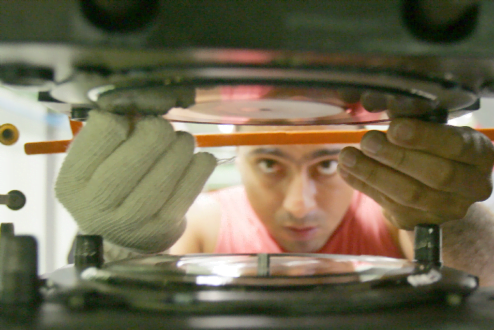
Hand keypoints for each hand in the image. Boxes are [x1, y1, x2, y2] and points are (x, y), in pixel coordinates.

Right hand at [55, 111, 215, 252]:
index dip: (125, 118)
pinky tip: (198, 159)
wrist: (121, 238)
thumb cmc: (109, 187)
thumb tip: (147, 104)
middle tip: (163, 129)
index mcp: (73, 180)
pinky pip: (191, 186)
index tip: (131, 122)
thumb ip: (113, 132)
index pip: (106, 128)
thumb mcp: (95, 162)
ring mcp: (131, 220)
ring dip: (182, 146)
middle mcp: (96, 204)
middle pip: (141, 149)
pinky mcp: (162, 228)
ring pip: (168, 168)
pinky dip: (200, 166)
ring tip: (181, 143)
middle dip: (159, 130)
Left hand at [337, 118, 493, 229]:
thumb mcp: (434, 130)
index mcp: (479, 156)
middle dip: (397, 157)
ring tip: (347, 156)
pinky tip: (346, 170)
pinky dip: (364, 185)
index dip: (425, 138)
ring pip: (409, 194)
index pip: (457, 147)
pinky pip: (388, 204)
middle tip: (368, 141)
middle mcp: (471, 186)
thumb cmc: (434, 149)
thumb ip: (414, 118)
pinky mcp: (419, 221)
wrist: (440, 192)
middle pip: (436, 175)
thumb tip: (381, 102)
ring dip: (373, 173)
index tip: (395, 128)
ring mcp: (446, 209)